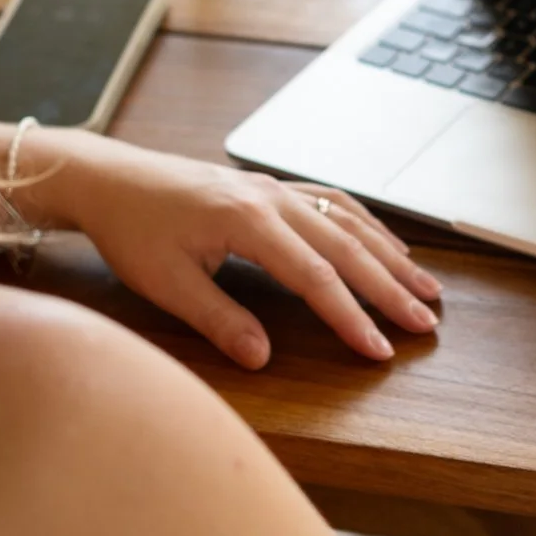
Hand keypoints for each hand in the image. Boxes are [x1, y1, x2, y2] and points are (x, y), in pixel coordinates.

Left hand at [20, 132, 440, 368]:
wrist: (110, 178)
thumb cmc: (132, 230)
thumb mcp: (165, 284)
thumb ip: (218, 319)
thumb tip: (263, 357)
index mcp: (247, 222)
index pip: (315, 278)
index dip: (351, 317)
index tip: (379, 350)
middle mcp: (271, 198)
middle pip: (346, 247)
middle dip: (390, 288)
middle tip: (425, 323)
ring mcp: (275, 188)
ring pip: (348, 221)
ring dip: (390, 255)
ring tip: (426, 287)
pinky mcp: (271, 187)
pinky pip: (333, 202)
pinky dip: (367, 225)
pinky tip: (387, 245)